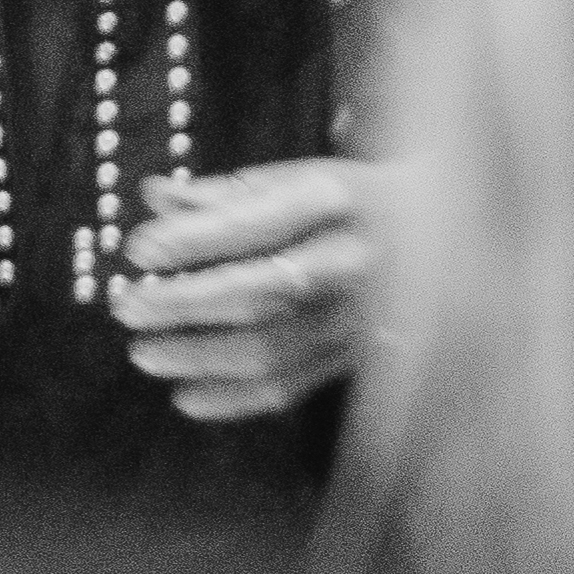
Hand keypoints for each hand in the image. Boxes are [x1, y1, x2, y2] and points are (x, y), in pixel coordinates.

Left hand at [107, 159, 400, 422]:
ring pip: (269, 348)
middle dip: (183, 303)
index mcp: (334, 198)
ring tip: (145, 352)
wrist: (446, 238)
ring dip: (197, 356)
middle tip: (127, 307)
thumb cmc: (354, 200)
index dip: (193, 238)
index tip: (138, 248)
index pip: (254, 222)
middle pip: (256, 291)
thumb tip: (152, 198)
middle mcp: (349, 260)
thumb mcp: (299, 176)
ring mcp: (356, 316)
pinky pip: (289, 386)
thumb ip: (225, 193)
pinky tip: (186, 396)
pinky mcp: (356, 359)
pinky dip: (231, 398)